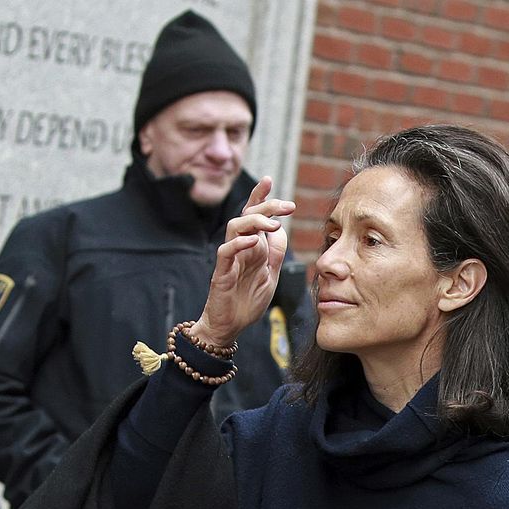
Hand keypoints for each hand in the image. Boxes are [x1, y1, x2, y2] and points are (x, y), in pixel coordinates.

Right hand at [193, 177, 294, 346]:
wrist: (230, 326)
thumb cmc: (247, 301)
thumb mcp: (271, 275)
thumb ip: (275, 253)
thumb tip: (282, 230)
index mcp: (253, 247)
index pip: (255, 215)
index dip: (260, 197)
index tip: (270, 180)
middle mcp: (241, 248)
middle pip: (247, 215)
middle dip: (266, 205)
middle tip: (287, 206)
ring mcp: (230, 259)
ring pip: (235, 227)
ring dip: (254, 221)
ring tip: (273, 224)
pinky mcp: (221, 273)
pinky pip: (225, 252)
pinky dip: (239, 244)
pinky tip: (253, 241)